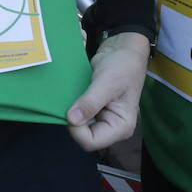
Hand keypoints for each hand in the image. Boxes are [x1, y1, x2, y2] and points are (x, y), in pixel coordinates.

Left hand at [66, 32, 149, 150]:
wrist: (122, 49)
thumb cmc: (123, 66)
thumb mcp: (107, 82)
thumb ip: (91, 102)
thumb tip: (72, 120)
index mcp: (121, 127)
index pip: (91, 142)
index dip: (76, 129)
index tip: (70, 110)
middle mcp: (111, 127)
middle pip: (82, 136)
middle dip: (72, 120)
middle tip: (69, 99)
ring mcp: (101, 119)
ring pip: (77, 126)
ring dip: (70, 112)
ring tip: (69, 96)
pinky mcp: (92, 110)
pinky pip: (76, 115)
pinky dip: (70, 106)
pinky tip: (69, 95)